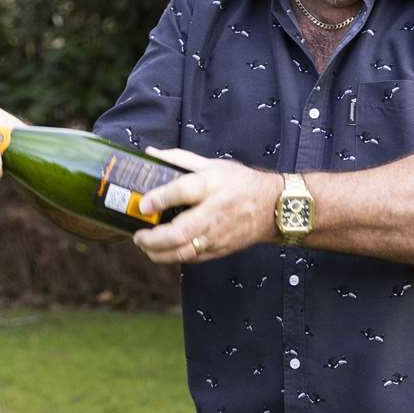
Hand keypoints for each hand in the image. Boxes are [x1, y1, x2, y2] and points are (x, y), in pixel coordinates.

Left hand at [129, 148, 281, 263]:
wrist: (275, 207)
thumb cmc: (241, 183)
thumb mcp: (213, 165)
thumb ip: (179, 159)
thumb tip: (150, 154)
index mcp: (212, 184)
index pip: (184, 191)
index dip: (161, 198)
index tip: (143, 204)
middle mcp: (215, 211)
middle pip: (181, 231)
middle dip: (154, 238)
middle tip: (138, 235)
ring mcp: (218, 234)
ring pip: (185, 251)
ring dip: (160, 253)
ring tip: (145, 246)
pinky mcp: (221, 249)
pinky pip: (194, 258)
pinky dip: (174, 258)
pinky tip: (162, 252)